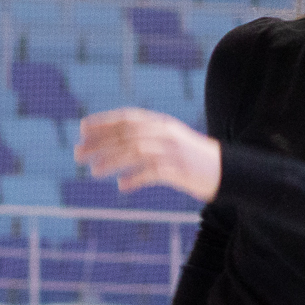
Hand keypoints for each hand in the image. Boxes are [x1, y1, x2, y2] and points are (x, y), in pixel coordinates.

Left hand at [76, 109, 221, 201]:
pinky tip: (123, 187)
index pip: (127, 118)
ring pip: (136, 152)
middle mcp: (165, 134)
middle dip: (99, 143)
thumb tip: (114, 146)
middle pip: (126, 135)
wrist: (227, 170)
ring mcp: (173, 152)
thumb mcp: (170, 140)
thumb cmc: (193, 158)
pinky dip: (136, 179)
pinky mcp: (179, 171)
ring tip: (94, 171)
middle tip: (78, 154)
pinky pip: (153, 173)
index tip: (82, 129)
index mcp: (162, 124)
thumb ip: (147, 138)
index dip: (103, 122)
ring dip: (112, 161)